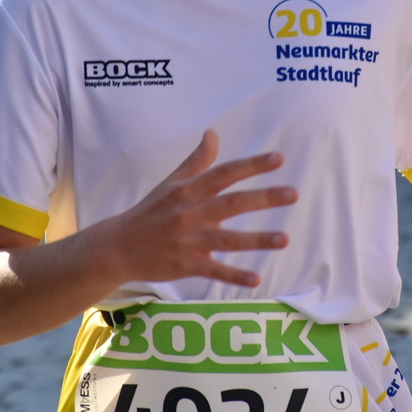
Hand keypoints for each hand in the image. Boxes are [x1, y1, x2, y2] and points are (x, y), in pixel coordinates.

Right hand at [87, 129, 293, 287]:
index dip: (251, 165)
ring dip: (257, 240)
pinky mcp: (187, 265)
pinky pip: (215, 270)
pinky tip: (257, 279)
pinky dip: (235, 276)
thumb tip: (213, 133)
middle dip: (263, 199)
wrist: (118, 247)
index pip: (225, 173)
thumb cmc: (149, 212)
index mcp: (188, 191)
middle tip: (293, 194)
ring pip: (228, 239)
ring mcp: (189, 241)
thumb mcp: (171, 183)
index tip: (279, 159)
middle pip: (231, 203)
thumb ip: (197, 161)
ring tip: (285, 239)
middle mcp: (190, 213)